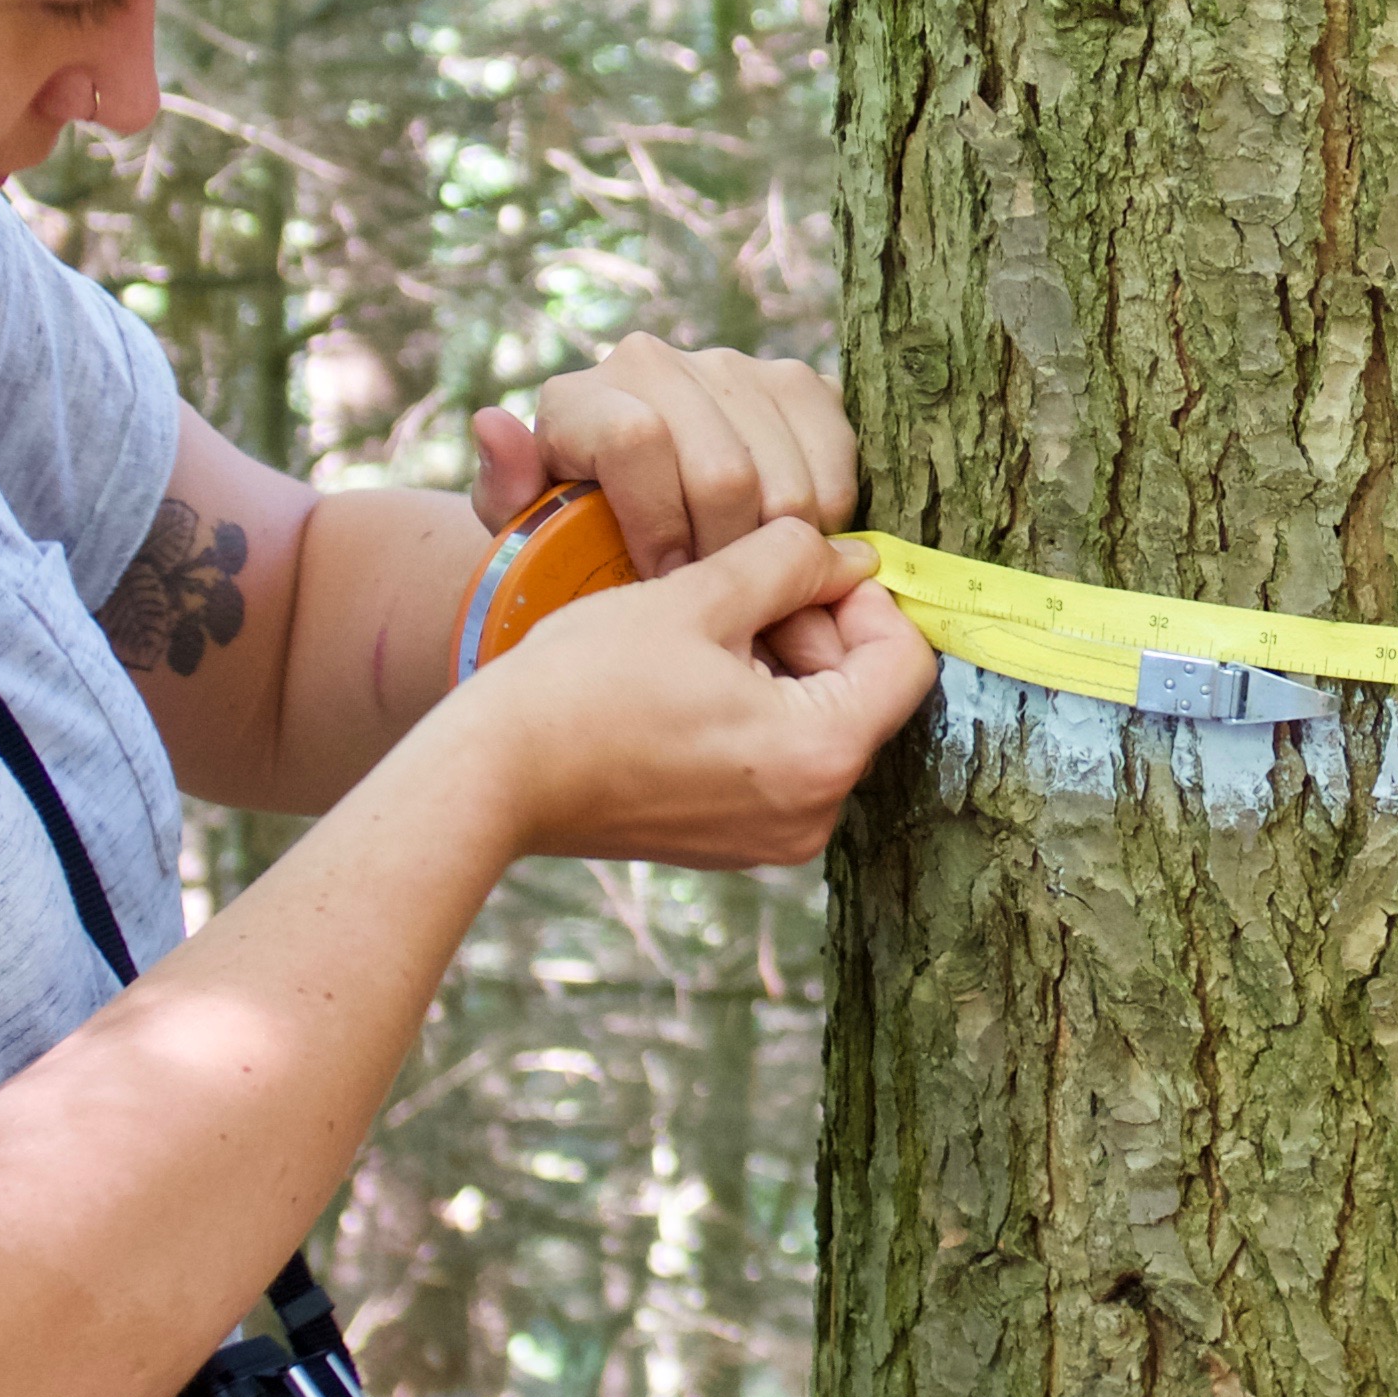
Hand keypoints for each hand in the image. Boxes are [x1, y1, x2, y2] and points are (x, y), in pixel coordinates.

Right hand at [454, 515, 932, 867]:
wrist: (492, 776)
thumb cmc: (584, 684)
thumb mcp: (696, 597)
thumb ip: (789, 564)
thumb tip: (852, 554)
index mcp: (820, 756)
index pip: (905, 661)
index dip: (864, 598)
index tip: (802, 567)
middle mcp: (812, 814)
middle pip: (864, 694)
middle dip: (817, 630)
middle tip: (739, 592)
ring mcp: (771, 839)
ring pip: (819, 723)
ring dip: (783, 664)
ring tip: (706, 630)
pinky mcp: (730, 842)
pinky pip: (777, 760)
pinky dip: (755, 709)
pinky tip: (689, 677)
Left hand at [470, 339, 863, 672]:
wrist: (623, 508)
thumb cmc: (568, 536)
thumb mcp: (524, 531)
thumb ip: (506, 488)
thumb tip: (493, 424)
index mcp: (581, 395)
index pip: (637, 439)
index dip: (658, 526)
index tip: (662, 579)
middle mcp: (657, 362)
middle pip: (725, 472)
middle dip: (722, 553)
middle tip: (713, 591)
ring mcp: (736, 366)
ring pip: (790, 481)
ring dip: (775, 548)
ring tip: (744, 573)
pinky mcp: (802, 385)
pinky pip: (838, 468)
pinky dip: (824, 523)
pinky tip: (780, 542)